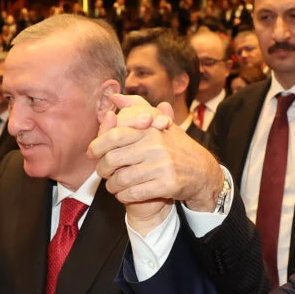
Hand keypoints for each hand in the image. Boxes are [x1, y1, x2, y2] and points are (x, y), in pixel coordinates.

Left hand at [90, 95, 221, 229]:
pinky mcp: (167, 185)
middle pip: (112, 160)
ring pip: (121, 180)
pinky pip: (134, 193)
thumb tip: (115, 97)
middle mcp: (155, 145)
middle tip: (102, 173)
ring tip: (113, 185)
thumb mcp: (159, 123)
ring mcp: (162, 166)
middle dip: (102, 169)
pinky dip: (124, 196)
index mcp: (150, 129)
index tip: (92, 153)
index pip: (113, 136)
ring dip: (112, 186)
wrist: (202, 171)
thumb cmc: (175, 146)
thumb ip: (137, 108)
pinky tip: (125, 194)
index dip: (97, 146)